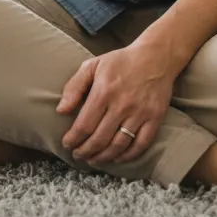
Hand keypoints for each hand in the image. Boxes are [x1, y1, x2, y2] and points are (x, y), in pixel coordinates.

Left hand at [56, 37, 176, 166]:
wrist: (155, 56)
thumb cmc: (120, 61)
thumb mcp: (92, 65)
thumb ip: (74, 86)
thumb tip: (60, 110)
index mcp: (104, 91)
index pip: (85, 124)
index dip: (73, 139)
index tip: (66, 144)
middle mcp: (122, 104)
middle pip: (100, 139)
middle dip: (85, 151)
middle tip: (78, 155)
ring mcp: (140, 113)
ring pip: (119, 145)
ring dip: (104, 157)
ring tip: (93, 159)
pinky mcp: (155, 118)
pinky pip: (141, 144)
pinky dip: (128, 156)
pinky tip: (117, 158)